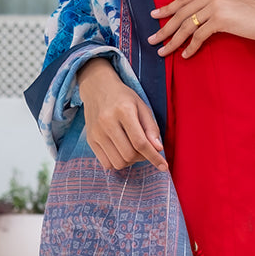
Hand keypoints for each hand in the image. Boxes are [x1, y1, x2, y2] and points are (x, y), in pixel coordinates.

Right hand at [76, 58, 166, 172]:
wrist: (97, 88)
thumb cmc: (123, 98)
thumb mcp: (142, 107)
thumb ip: (151, 128)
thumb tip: (158, 149)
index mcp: (123, 111)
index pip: (140, 142)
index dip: (154, 157)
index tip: (163, 166)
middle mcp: (107, 122)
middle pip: (129, 155)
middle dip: (142, 158)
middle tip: (146, 150)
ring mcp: (96, 132)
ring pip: (118, 162)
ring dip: (130, 161)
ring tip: (133, 149)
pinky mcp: (90, 140)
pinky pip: (107, 163)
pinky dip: (118, 162)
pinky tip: (121, 151)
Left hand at [148, 0, 254, 58]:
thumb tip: (228, 6)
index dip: (169, 7)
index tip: (156, 15)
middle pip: (181, 12)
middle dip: (164, 27)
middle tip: (152, 38)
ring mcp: (215, 5)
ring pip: (186, 25)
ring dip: (172, 40)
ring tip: (162, 51)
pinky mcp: (220, 19)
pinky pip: (199, 36)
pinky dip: (190, 47)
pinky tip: (185, 55)